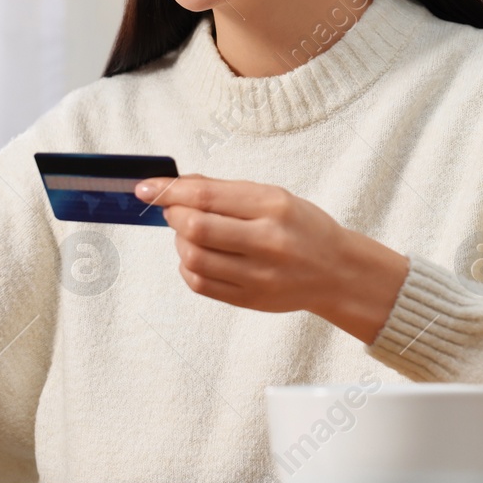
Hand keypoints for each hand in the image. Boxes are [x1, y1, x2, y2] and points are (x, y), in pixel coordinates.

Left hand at [134, 174, 409, 344]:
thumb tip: (177, 183)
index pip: (207, 196)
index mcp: (274, 207)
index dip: (169, 190)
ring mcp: (258, 274)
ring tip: (190, 234)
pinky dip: (188, 266)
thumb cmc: (303, 227)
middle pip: (196, 229)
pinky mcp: (250, 299)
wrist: (337, 272)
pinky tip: (199, 256)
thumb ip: (225, 190)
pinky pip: (200, 284)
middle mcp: (267, 241)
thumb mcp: (273, 197)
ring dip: (180, 242)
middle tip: (175, 211)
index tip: (146, 188)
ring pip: (193, 258)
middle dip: (173, 216)